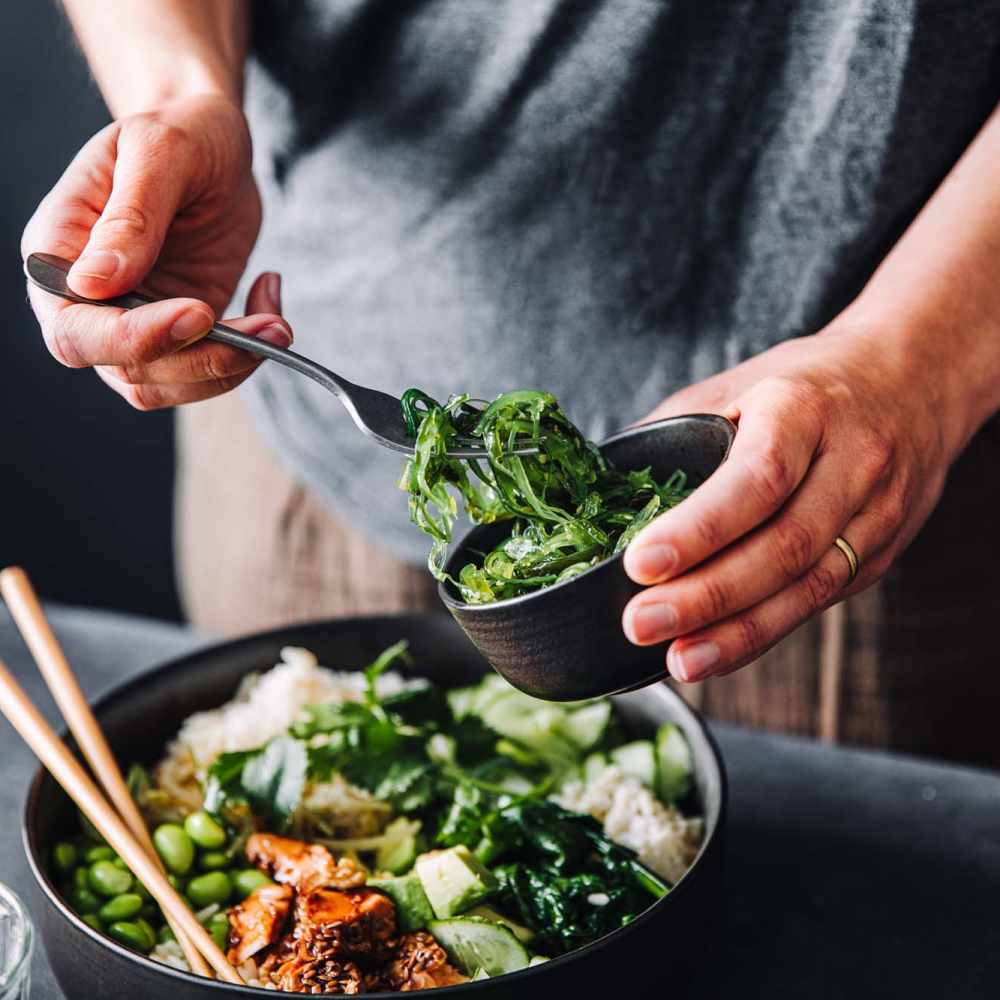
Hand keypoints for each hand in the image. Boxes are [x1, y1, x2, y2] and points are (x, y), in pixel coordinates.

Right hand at [21, 95, 291, 407]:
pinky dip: (247, 357)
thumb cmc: (182, 133)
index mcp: (58, 252)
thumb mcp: (160, 152)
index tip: (198, 313)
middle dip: (199, 359)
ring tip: (280, 325)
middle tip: (265, 330)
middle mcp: (88, 300)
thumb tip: (94, 283)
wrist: (218, 147)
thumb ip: (130, 216)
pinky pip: (206, 374)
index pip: (73, 329)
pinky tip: (271, 309)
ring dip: (231, 366)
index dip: (132, 337)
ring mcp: (135, 323)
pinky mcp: (182, 335)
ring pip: (168, 384)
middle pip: (124, 369)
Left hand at [621, 326, 953, 682]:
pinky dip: (764, 632)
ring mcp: (875, 513)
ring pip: (808, 586)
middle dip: (707, 595)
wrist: (913, 382)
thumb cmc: (803, 386)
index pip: (757, 477)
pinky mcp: (879, 553)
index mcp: (804, 409)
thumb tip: (603, 490)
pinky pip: (818, 602)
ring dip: (737, 633)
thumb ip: (673, 433)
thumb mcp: (736, 385)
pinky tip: (717, 651)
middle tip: (640, 624)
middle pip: (784, 544)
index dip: (700, 527)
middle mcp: (851, 462)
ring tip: (678, 659)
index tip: (641, 563)